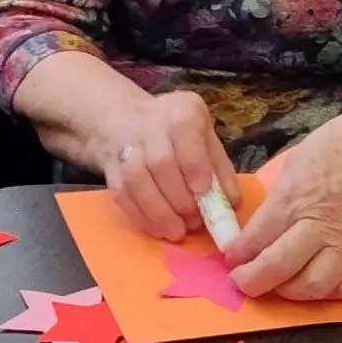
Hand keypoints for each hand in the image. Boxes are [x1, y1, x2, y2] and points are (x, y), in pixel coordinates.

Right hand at [100, 91, 239, 242]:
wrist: (126, 120)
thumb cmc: (178, 135)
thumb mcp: (206, 138)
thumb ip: (220, 168)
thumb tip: (231, 204)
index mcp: (181, 111)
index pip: (184, 133)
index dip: (194, 166)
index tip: (204, 194)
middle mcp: (149, 122)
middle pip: (160, 162)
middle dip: (179, 199)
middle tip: (194, 221)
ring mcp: (125, 144)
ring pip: (137, 179)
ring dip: (158, 212)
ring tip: (176, 231)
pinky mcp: (110, 166)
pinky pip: (121, 193)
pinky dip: (140, 215)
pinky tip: (156, 228)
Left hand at [224, 112, 341, 301]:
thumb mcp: (298, 160)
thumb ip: (279, 198)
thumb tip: (258, 226)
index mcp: (298, 196)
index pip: (258, 237)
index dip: (238, 254)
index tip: (231, 258)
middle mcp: (322, 225)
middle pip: (279, 267)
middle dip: (252, 281)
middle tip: (242, 282)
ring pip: (312, 287)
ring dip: (287, 292)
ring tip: (277, 284)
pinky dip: (324, 293)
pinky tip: (311, 284)